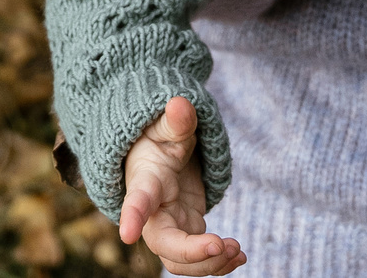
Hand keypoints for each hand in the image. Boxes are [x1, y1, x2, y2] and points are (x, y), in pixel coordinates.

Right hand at [118, 97, 244, 275]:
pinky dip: (219, 263)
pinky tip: (239, 256)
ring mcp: (170, 226)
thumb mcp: (166, 126)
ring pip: (180, 261)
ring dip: (209, 263)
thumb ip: (175, 121)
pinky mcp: (187, 232)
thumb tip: (179, 104)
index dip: (131, 216)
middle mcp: (153, 212)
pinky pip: (199, 259)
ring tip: (238, 251)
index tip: (126, 235)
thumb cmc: (158, 138)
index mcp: (145, 182)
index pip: (136, 200)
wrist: (160, 153)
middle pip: (163, 243)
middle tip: (223, 243)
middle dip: (191, 252)